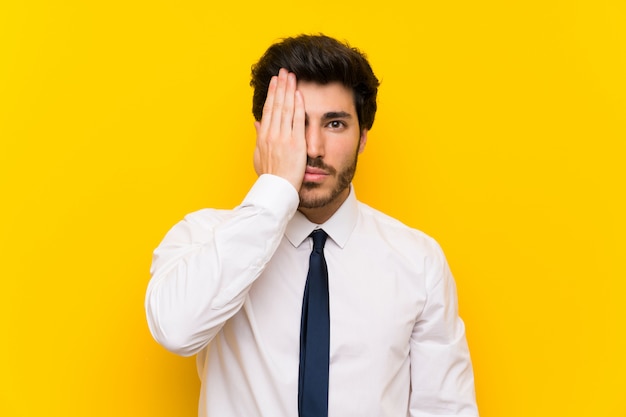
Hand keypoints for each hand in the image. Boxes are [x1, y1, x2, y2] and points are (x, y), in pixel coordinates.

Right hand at [253, 68, 305, 190]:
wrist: (277, 190)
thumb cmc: (269, 176)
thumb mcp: (258, 156)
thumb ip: (258, 137)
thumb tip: (256, 123)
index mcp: (263, 137)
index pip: (268, 110)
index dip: (272, 94)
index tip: (275, 82)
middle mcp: (272, 134)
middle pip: (276, 105)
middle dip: (280, 86)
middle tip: (284, 71)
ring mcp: (283, 138)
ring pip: (285, 108)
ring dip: (289, 90)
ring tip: (291, 76)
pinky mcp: (296, 143)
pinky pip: (297, 120)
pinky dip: (298, 105)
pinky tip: (299, 93)